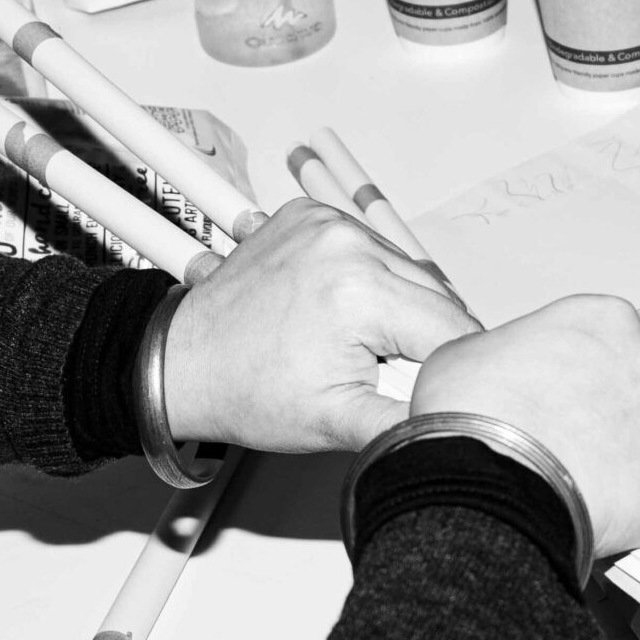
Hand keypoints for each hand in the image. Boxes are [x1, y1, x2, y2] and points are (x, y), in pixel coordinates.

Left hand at [164, 199, 479, 452]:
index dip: (449, 369)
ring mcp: (327, 222)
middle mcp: (347, 242)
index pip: (451, 329)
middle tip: (381, 372)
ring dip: (398, 307)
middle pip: (435, 296)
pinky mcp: (312, 216)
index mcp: (361, 291)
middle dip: (422, 339)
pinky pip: (370, 248)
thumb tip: (460, 422)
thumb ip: (409, 422)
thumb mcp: (337, 423)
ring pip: (406, 270)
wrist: (179, 364)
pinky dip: (367, 280)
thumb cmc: (244, 391)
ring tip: (355, 342)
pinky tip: (337, 310)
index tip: (430, 390)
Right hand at [412, 297, 639, 561]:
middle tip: (569, 441)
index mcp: (605, 321)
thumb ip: (507, 355)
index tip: (563, 394)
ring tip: (578, 485)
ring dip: (628, 463)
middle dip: (610, 415)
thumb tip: (502, 377)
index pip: (607, 340)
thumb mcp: (467, 354)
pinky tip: (618, 516)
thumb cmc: (475, 415)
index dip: (579, 373)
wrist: (489, 479)